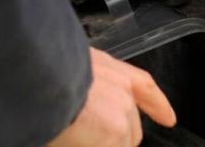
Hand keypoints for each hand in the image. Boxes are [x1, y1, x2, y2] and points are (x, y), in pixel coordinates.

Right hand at [48, 48, 175, 146]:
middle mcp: (120, 86)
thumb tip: (80, 107)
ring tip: (72, 136)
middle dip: (117, 140)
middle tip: (87, 138)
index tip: (168, 118)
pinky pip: (111, 146)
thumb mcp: (65, 70)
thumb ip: (82, 87)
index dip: (157, 104)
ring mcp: (121, 110)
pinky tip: (73, 141)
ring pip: (121, 143)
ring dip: (101, 145)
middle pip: (132, 127)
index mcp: (106, 67)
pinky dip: (92, 146)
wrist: (37, 75)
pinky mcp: (116, 131)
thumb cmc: (39, 73)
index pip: (143, 86)